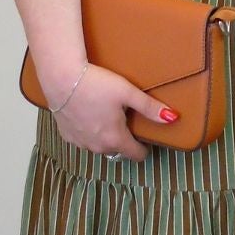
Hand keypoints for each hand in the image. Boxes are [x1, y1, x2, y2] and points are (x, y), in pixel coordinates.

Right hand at [49, 62, 177, 160]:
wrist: (62, 79)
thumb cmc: (96, 84)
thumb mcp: (128, 93)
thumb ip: (150, 108)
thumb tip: (172, 118)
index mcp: (115, 139)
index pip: (135, 155)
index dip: (144, 149)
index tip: (146, 140)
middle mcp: (97, 147)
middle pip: (117, 151)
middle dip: (124, 140)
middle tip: (125, 121)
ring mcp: (80, 143)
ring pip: (99, 146)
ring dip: (105, 138)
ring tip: (106, 117)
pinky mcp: (66, 135)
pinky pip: (83, 140)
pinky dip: (88, 133)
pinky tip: (88, 116)